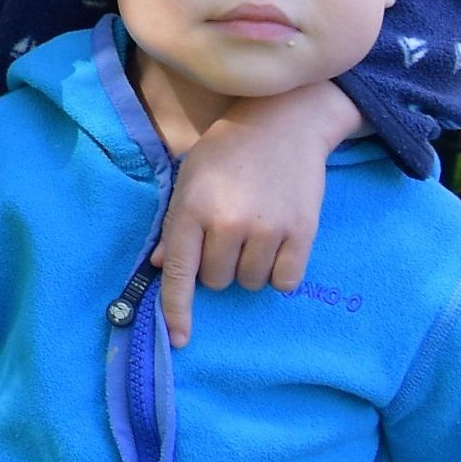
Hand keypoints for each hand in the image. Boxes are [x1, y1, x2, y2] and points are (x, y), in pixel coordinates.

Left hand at [152, 82, 353, 344]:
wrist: (285, 122)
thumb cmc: (228, 149)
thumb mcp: (190, 178)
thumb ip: (175, 225)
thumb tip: (158, 266)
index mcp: (192, 209)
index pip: (178, 274)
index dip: (176, 311)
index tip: (178, 339)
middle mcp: (227, 223)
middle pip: (217, 282)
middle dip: (218, 266)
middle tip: (228, 233)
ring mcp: (266, 229)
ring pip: (251, 283)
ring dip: (249, 268)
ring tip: (255, 231)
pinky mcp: (302, 232)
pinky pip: (285, 281)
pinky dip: (280, 272)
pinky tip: (278, 243)